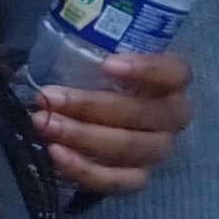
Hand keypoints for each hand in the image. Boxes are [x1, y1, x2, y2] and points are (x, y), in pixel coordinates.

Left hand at [36, 46, 192, 197]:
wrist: (103, 124)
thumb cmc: (101, 82)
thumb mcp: (102, 61)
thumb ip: (89, 52)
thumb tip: (45, 38)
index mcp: (172, 83)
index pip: (174, 73)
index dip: (146, 69)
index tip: (107, 64)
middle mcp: (172, 117)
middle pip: (144, 114)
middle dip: (91, 106)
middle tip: (49, 98)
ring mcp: (158, 150)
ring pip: (129, 147)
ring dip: (83, 136)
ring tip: (44, 125)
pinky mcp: (139, 178)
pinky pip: (117, 180)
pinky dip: (85, 169)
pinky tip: (56, 154)